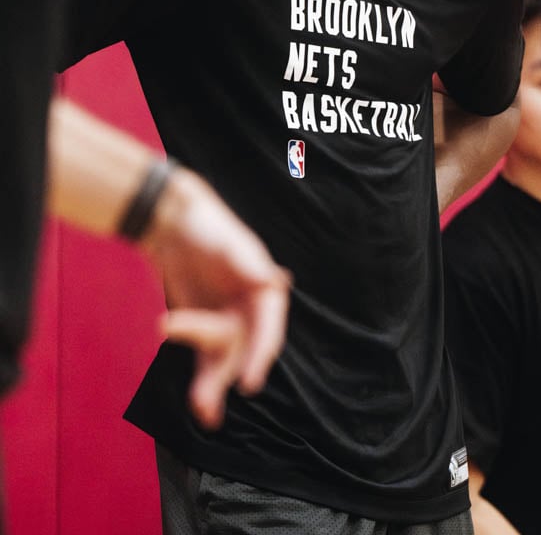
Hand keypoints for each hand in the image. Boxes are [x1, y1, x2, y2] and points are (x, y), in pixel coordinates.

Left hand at [142, 169, 290, 428]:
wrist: (171, 224)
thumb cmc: (206, 227)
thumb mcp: (228, 243)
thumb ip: (249, 263)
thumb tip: (276, 281)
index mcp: (265, 289)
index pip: (269, 328)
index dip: (260, 356)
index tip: (248, 383)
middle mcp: (251, 309)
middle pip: (245, 350)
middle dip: (227, 375)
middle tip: (208, 401)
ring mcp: (229, 320)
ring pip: (225, 360)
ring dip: (213, 384)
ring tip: (202, 410)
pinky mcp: (204, 328)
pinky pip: (205, 359)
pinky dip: (203, 380)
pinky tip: (201, 406)